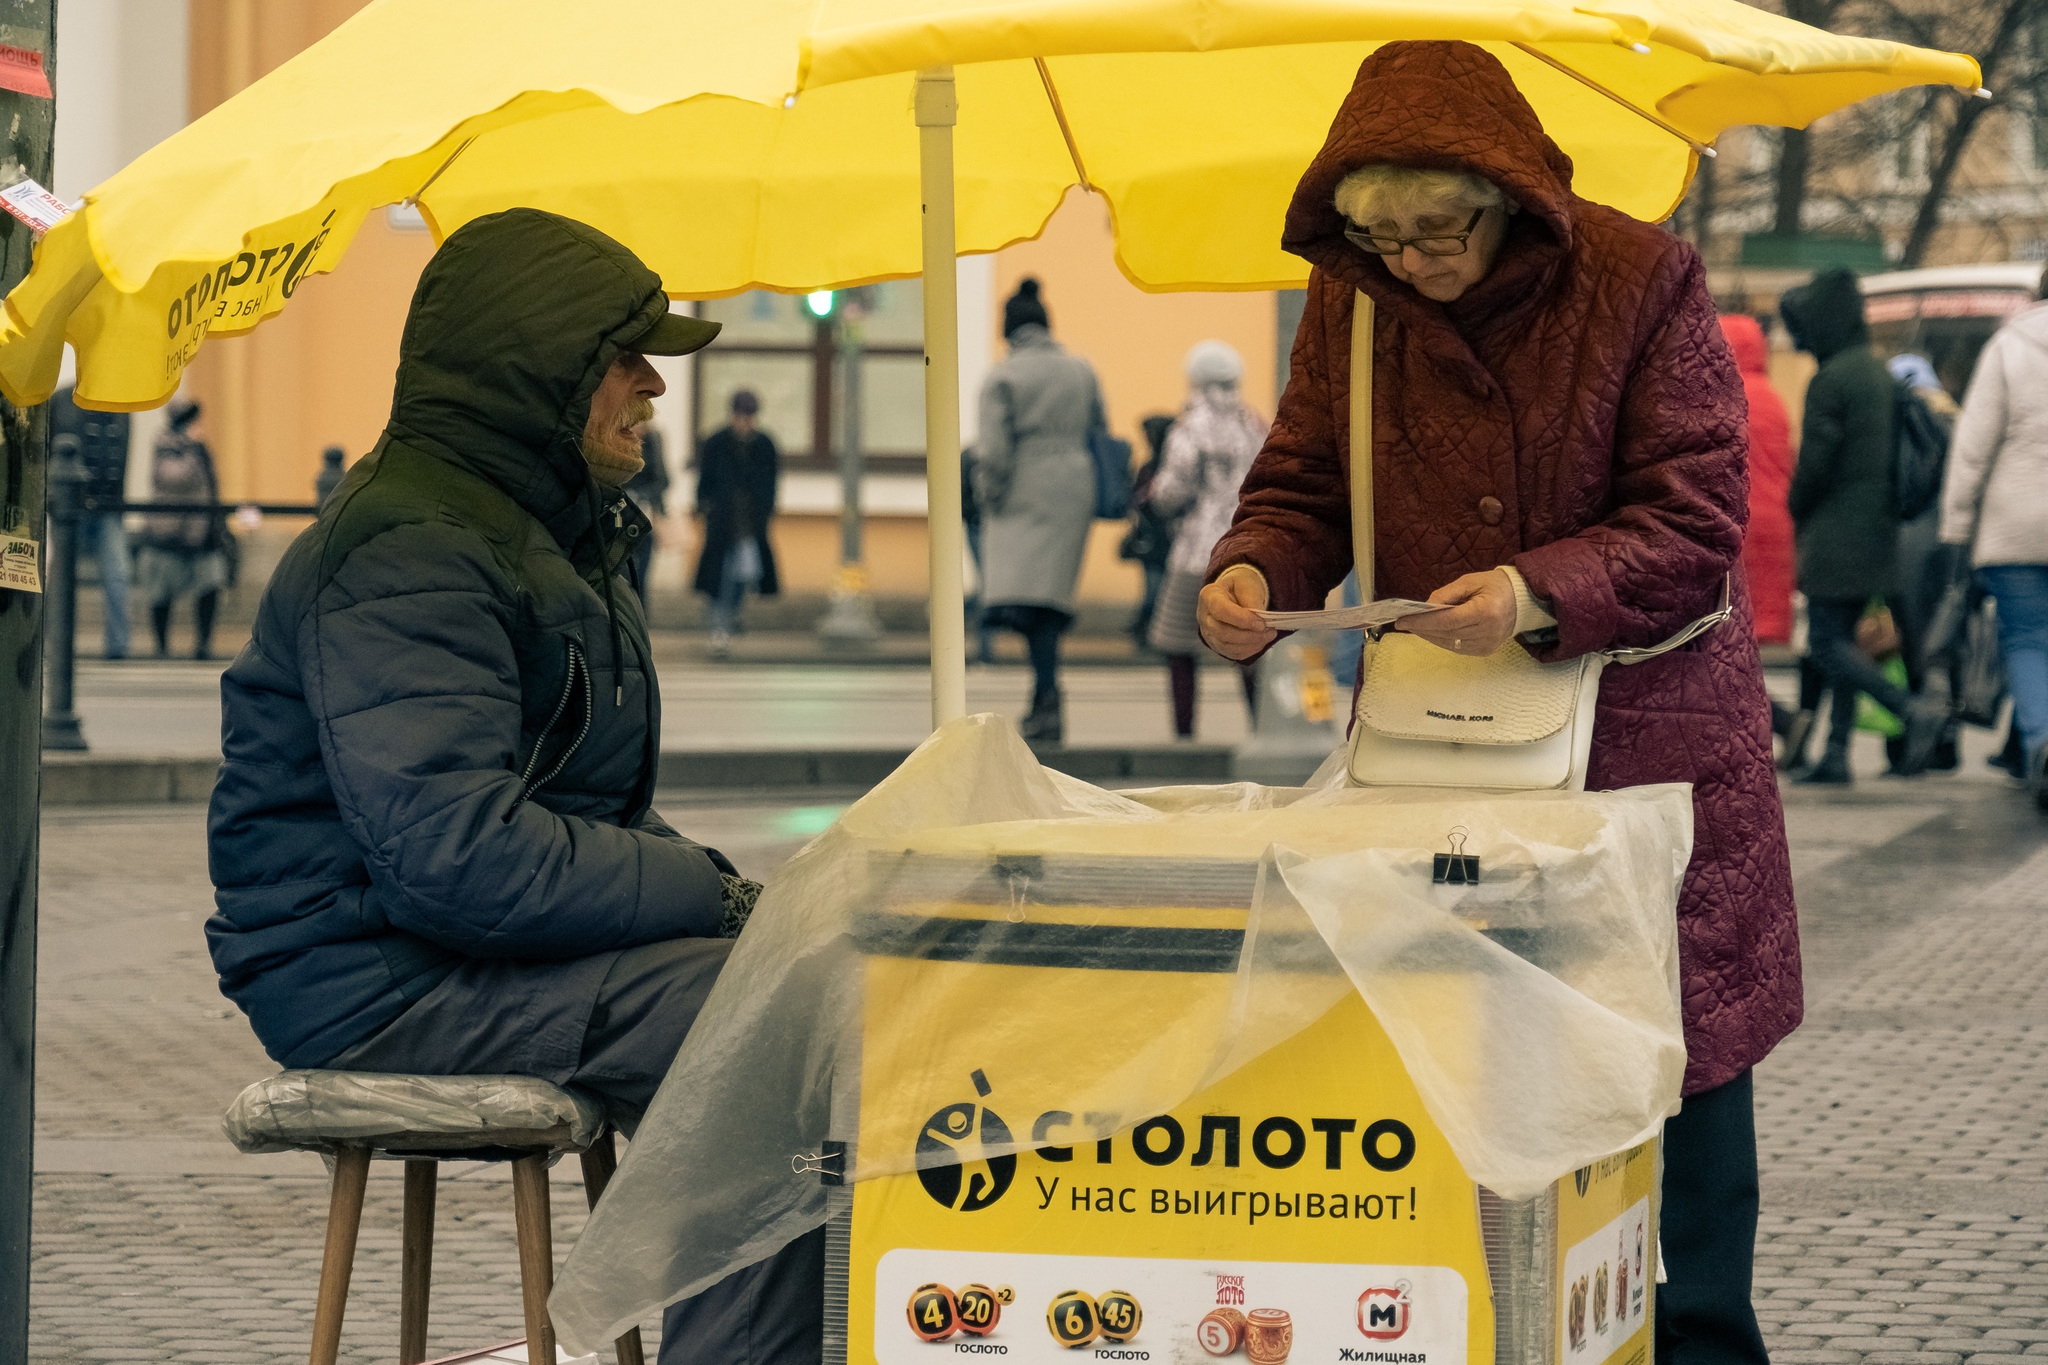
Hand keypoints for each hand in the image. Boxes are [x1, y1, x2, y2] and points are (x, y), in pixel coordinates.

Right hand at [1198, 565, 1276, 660]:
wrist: (1235, 594)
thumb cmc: (1240, 587)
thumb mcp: (1247, 584)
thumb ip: (1252, 599)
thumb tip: (1260, 619)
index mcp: (1209, 596)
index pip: (1221, 611)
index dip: (1242, 620)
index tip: (1261, 623)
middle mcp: (1204, 617)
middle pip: (1223, 632)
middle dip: (1250, 635)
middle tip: (1269, 630)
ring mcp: (1209, 634)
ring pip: (1228, 647)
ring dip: (1252, 644)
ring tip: (1269, 635)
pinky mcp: (1218, 646)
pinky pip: (1233, 654)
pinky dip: (1250, 650)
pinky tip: (1261, 641)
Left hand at [1397, 569, 1517, 656]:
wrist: (1522, 600)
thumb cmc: (1495, 586)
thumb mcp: (1469, 581)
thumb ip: (1446, 594)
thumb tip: (1425, 607)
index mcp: (1486, 611)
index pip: (1446, 621)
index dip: (1422, 622)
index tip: (1402, 620)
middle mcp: (1488, 631)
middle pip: (1445, 634)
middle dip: (1421, 628)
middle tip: (1403, 623)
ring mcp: (1488, 644)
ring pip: (1449, 644)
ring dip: (1429, 636)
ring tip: (1414, 627)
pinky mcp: (1486, 650)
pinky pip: (1457, 648)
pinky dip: (1442, 640)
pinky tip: (1431, 632)